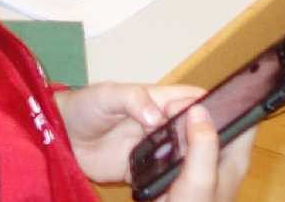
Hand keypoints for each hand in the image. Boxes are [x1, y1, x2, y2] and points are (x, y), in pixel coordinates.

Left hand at [59, 85, 255, 198]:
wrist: (60, 135)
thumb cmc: (85, 105)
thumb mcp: (107, 94)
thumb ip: (132, 100)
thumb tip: (155, 116)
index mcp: (156, 100)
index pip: (190, 101)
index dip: (207, 108)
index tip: (224, 121)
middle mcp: (159, 125)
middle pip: (191, 131)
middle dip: (206, 139)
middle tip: (221, 155)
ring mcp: (151, 149)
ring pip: (180, 155)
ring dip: (191, 162)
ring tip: (207, 174)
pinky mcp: (140, 170)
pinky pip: (161, 177)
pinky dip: (171, 181)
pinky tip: (182, 189)